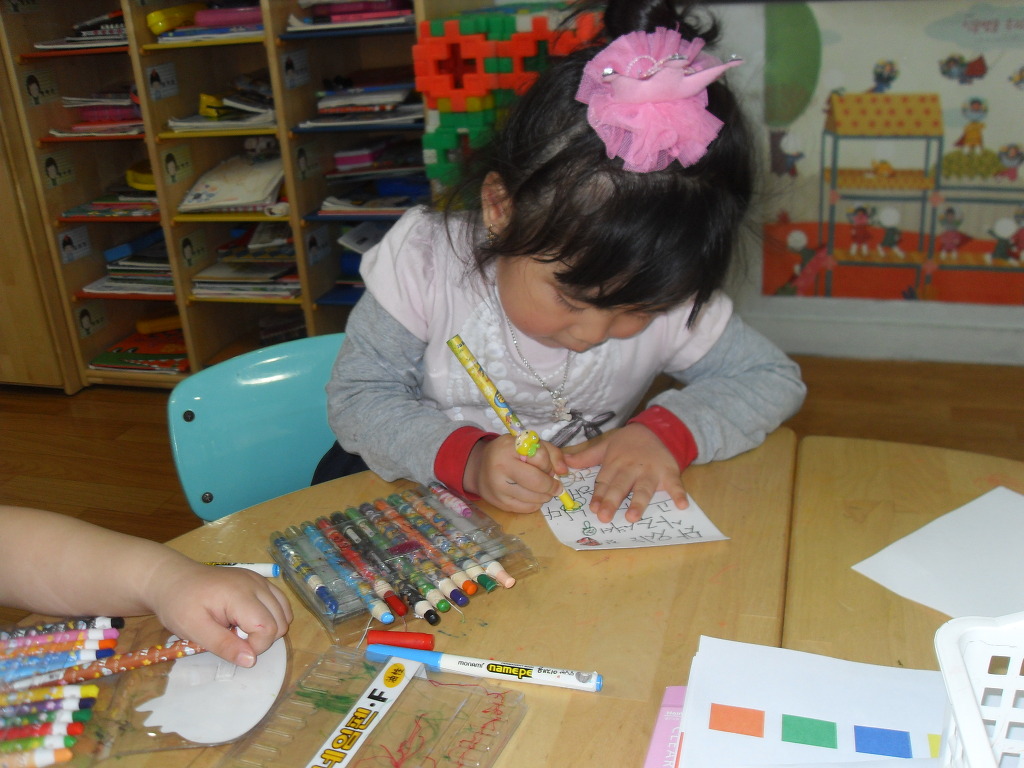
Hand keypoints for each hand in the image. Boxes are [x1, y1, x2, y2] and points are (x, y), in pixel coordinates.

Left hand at [145, 558, 292, 667]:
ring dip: (269, 628)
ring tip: (241, 629)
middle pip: (280, 621)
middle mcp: (256, 584)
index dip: (255, 646)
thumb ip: (223, 645)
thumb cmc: (179, 604)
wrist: (172, 578)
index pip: (268, 628)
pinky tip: (249, 620)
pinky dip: (272, 616)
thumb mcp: (194, 629)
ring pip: (284, 612)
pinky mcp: (259, 580)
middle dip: (262, 639)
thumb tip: (251, 661)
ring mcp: (259, 580)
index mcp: (239, 595)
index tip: (233, 648)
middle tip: (233, 637)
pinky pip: (279, 602)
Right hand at [464, 434, 565, 513]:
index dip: (548, 464)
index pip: (540, 458)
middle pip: (537, 482)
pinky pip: (526, 508)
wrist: (480, 467)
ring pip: (534, 498)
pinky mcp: (498, 503)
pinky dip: (535, 504)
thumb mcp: (529, 443)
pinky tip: (533, 497)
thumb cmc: (509, 453)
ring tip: (544, 490)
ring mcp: (498, 488)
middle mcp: (501, 467)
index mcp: (509, 447)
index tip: (547, 467)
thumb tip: (564, 471)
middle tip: (556, 486)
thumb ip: (551, 452)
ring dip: (545, 496)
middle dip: (552, 485)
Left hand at [564, 424, 688, 523]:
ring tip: (632, 516)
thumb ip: (587, 457)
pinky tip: (681, 505)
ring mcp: (651, 471)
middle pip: (621, 486)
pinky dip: (679, 494)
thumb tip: (565, 462)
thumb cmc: (627, 442)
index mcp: (615, 463)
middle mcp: (631, 468)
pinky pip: (675, 484)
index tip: (593, 508)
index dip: (599, 495)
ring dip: (639, 502)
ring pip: (644, 488)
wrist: (656, 429)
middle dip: (612, 501)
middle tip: (605, 516)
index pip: (605, 481)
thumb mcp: (606, 446)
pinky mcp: (669, 472)